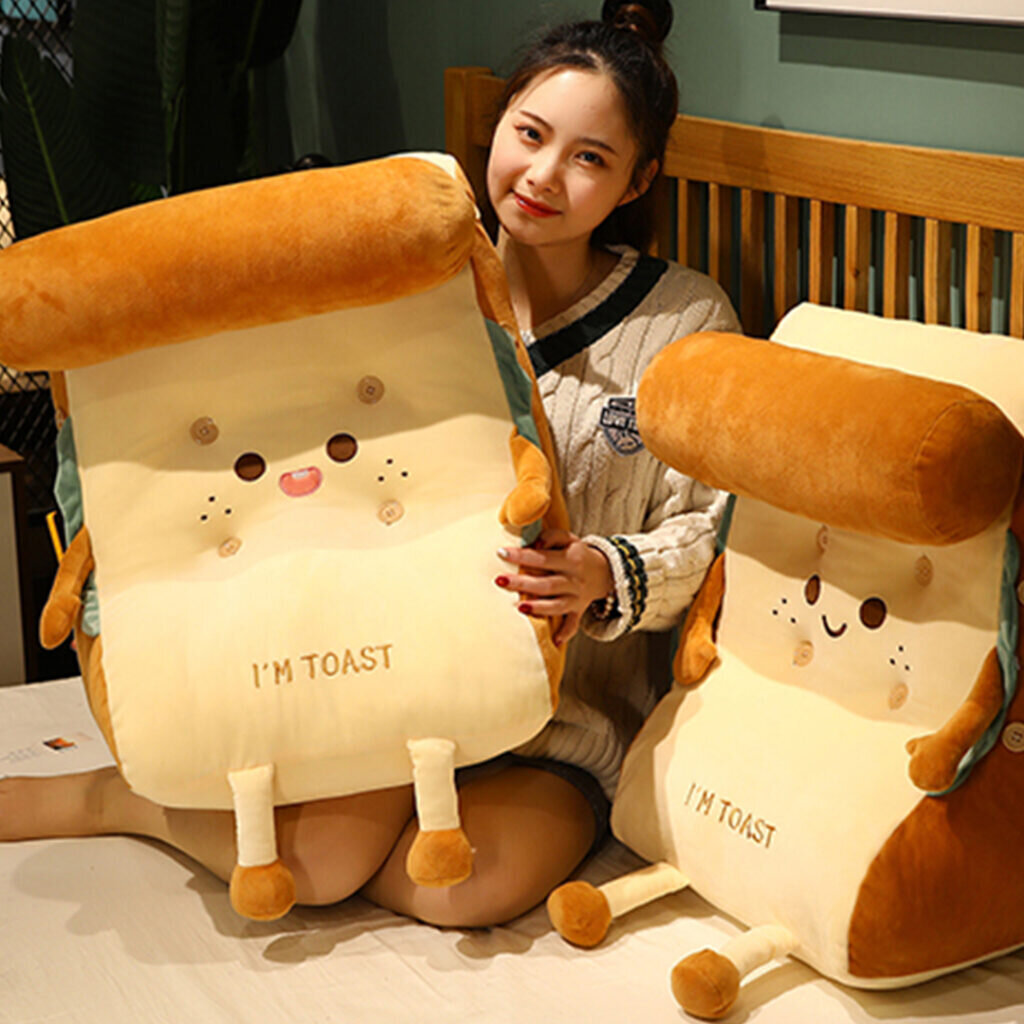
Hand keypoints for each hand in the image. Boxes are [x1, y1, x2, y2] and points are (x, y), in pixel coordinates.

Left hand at [495, 528, 613, 646]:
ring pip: (557, 605)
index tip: (501, 553)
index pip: (543, 557)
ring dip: (539, 608)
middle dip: (523, 584)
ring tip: (519, 607)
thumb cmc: (577, 553)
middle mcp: (574, 580)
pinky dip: (566, 633)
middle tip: (500, 580)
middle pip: (547, 584)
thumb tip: (535, 544)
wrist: (605, 570)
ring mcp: (577, 597)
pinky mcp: (578, 610)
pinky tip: (555, 641)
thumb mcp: (569, 538)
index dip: (522, 556)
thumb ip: (551, 537)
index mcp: (571, 559)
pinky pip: (573, 623)